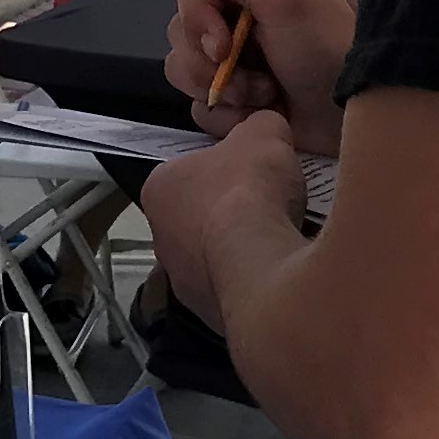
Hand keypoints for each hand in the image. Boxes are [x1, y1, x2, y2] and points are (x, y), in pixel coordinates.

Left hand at [142, 110, 309, 330]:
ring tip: (277, 241)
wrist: (258, 258)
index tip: (250, 174)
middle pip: (199, 219)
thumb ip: (261, 125)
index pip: (188, 175)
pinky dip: (254, 282)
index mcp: (159, 189)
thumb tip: (268, 125)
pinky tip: (279, 271)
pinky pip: (234, 292)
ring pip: (215, 259)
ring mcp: (182, 281)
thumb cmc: (247, 190)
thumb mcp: (262, 134)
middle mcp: (160, 238)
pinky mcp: (207, 313)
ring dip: (240, 253)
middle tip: (267, 208)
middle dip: (229, 216)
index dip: (222, 171)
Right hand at [163, 0, 359, 153]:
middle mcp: (236, 23)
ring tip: (266, 97)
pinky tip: (262, 115)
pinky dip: (229, 117)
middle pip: (181, 34)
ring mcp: (235, 66)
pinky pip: (201, 110)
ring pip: (184, 73)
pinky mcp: (237, 104)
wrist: (356, 114)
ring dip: (223, 91)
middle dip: (209, 64)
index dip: (197, 20)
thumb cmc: (325, 49)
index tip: (221, 45)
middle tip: (253, 77)